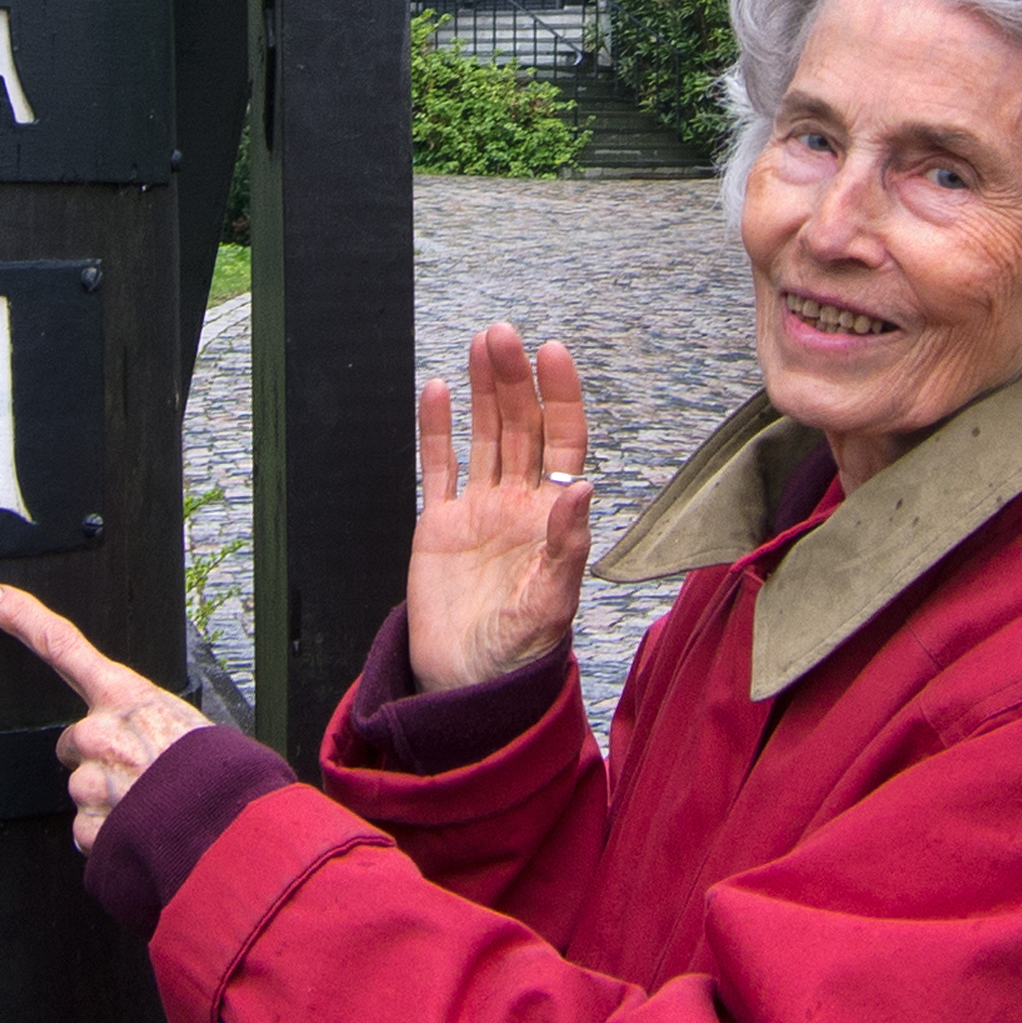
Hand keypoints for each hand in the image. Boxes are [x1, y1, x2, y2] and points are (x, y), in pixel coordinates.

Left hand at [0, 584, 209, 851]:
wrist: (230, 828)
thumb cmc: (221, 777)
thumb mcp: (188, 726)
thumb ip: (146, 726)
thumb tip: (143, 747)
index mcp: (127, 698)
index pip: (63, 646)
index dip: (22, 618)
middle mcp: (99, 735)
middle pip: (74, 745)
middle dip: (97, 760)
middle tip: (139, 775)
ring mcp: (90, 781)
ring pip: (84, 793)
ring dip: (109, 803)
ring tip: (151, 808)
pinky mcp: (88, 826)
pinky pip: (90, 832)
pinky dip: (111, 838)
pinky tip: (142, 834)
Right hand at [408, 321, 592, 691]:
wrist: (464, 687)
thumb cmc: (518, 654)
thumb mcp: (550, 604)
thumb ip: (566, 547)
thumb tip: (584, 488)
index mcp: (553, 517)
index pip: (563, 441)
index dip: (560, 396)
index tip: (551, 352)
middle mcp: (519, 504)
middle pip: (521, 426)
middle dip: (514, 379)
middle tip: (501, 335)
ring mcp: (479, 511)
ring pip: (484, 435)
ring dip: (483, 390)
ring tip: (480, 344)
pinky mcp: (439, 526)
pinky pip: (439, 466)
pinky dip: (437, 428)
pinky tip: (437, 389)